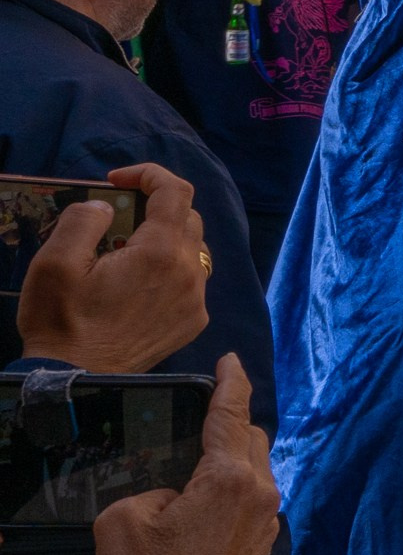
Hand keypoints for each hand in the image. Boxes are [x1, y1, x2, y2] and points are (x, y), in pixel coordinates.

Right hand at [14, 164, 207, 371]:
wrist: (77, 379)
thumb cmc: (60, 321)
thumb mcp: (55, 262)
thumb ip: (83, 220)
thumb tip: (107, 207)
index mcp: (159, 252)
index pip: (176, 191)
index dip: (149, 174)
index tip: (118, 179)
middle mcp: (188, 273)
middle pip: (188, 218)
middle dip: (156, 207)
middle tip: (116, 218)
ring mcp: (195, 300)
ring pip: (192, 249)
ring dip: (165, 238)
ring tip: (125, 251)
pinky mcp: (193, 322)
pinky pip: (191, 280)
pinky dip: (170, 269)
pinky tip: (138, 283)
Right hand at [92, 354, 278, 554]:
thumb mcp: (123, 518)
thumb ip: (148, 485)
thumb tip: (170, 492)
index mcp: (230, 479)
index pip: (231, 413)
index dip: (230, 382)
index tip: (230, 362)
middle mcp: (260, 495)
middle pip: (251, 438)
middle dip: (229, 422)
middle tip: (200, 417)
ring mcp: (266, 524)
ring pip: (256, 470)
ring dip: (231, 459)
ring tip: (195, 465)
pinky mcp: (262, 548)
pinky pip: (252, 501)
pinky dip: (233, 490)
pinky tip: (202, 504)